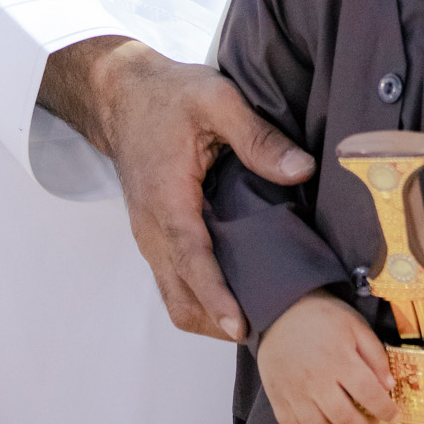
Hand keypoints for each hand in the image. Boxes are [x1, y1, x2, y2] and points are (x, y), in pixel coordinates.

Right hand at [37, 36, 313, 343]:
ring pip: (175, 296)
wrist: (122, 94)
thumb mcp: (217, 99)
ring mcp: (150, 236)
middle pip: (179, 296)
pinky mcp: (156, 236)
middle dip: (218, 321)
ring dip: (210, 314)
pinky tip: (240, 290)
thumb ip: (257, 136)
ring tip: (262, 317)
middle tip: (271, 329)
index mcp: (167, 197)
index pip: (190, 259)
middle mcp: (152, 227)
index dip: (215, 295)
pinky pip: (175, 281)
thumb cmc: (168, 96)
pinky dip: (202, 297)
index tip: (238, 325)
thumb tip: (301, 169)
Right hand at [257, 292, 398, 423]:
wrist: (279, 309)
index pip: (369, 394)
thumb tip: (388, 386)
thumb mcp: (355, 325)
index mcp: (339, 359)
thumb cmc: (322, 316)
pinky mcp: (277, 398)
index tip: (395, 416)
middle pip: (345, 418)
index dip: (386, 410)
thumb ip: (374, 354)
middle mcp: (316, 380)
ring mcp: (294, 392)